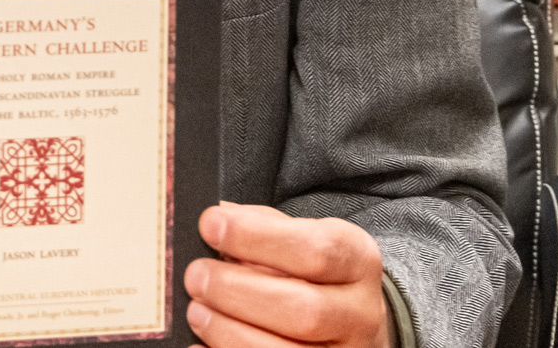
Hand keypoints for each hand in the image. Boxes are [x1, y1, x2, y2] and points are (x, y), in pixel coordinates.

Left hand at [184, 202, 391, 347]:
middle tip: (196, 276)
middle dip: (238, 291)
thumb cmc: (313, 273)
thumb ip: (262, 227)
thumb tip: (217, 221)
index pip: (316, 249)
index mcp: (357, 261)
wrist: (350, 322)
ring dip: (229, 331)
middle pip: (303, 310)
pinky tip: (201, 345)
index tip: (211, 224)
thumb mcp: (301, 238)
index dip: (257, 237)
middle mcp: (360, 313)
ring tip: (197, 311)